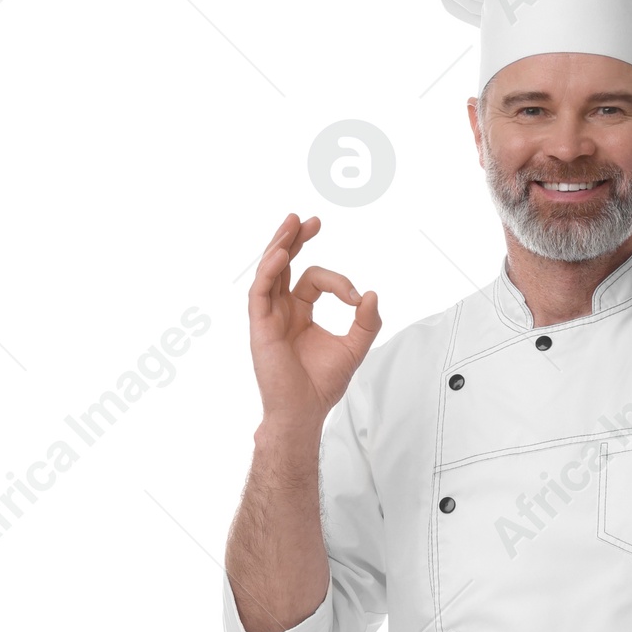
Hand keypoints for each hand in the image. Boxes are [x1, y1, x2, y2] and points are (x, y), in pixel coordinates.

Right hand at [247, 212, 380, 440]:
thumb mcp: (354, 348)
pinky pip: (260, 292)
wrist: (304, 411)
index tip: (356, 298)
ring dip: (279, 245)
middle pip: (284, 264)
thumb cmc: (321, 385)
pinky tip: (280, 255)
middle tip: (311, 220)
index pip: (313, 280)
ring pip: (269, 271)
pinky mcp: (260, 327)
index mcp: (299, 312)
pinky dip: (269, 271)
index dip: (337, 282)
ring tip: (292, 223)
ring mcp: (269, 317)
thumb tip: (372, 295)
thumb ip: (366, 322)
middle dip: (296, 239)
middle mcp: (281, 310)